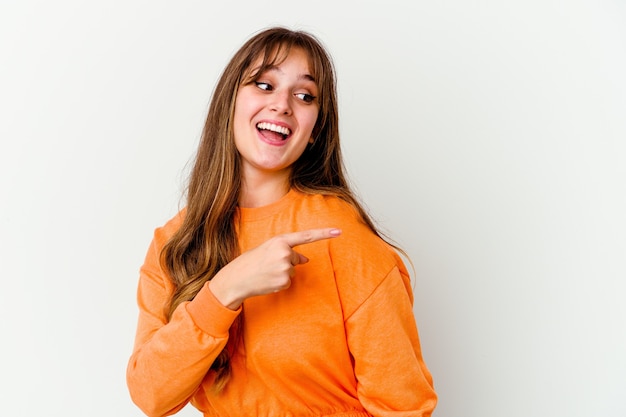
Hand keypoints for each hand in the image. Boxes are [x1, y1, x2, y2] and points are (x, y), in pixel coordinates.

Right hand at [209, 228, 340, 308]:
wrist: (236, 279)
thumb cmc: (250, 262)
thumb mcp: (268, 250)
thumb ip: (287, 250)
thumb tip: (306, 260)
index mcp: (279, 240)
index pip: (306, 236)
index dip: (324, 234)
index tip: (339, 231)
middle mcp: (284, 252)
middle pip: (296, 258)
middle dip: (286, 262)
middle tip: (266, 264)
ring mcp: (286, 267)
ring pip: (292, 271)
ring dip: (281, 273)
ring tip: (265, 272)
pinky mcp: (285, 281)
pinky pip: (288, 281)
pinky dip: (279, 282)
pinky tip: (267, 280)